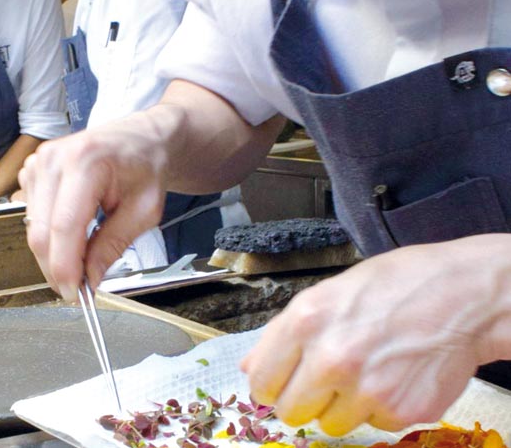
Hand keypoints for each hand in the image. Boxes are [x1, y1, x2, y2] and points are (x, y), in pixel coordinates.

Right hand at [18, 111, 170, 300]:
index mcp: (85, 162)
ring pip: (32, 227)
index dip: (64, 266)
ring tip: (81, 258)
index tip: (73, 294)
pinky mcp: (31, 170)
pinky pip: (31, 216)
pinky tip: (71, 233)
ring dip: (52, 253)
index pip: (64, 225)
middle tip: (77, 288)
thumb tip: (88, 279)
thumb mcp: (143, 211)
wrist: (140, 138)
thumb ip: (113, 245)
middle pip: (40, 230)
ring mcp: (38, 163)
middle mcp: (53, 159)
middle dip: (56, 267)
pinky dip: (48, 235)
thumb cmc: (146, 168)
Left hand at [241, 234, 510, 435]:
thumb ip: (283, 333)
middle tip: (324, 381)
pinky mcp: (400, 411)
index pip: (261, 381)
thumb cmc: (393, 286)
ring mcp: (366, 389)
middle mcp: (331, 358)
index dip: (269, 386)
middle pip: (291, 412)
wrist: (462, 295)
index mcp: (305, 321)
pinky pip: (372, 425)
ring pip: (330, 424)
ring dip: (342, 406)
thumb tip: (249, 368)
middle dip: (302, 400)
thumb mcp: (327, 293)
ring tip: (365, 371)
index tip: (279, 385)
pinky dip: (380, 408)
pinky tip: (393, 375)